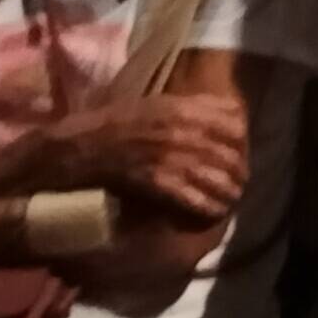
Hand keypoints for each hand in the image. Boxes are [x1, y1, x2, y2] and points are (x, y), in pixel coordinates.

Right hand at [48, 92, 248, 223]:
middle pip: (228, 151)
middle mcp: (179, 128)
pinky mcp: (155, 180)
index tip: (242, 151)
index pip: (232, 121)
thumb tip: (223, 113)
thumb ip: (187, 108)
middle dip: (237, 170)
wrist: (76, 147)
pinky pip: (192, 196)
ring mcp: (168, 155)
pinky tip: (213, 213)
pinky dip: (205, 206)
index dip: (241, 139)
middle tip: (239, 183)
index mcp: (179, 106)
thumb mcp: (153, 104)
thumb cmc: (111, 124)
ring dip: (227, 191)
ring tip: (231, 201)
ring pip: (215, 176)